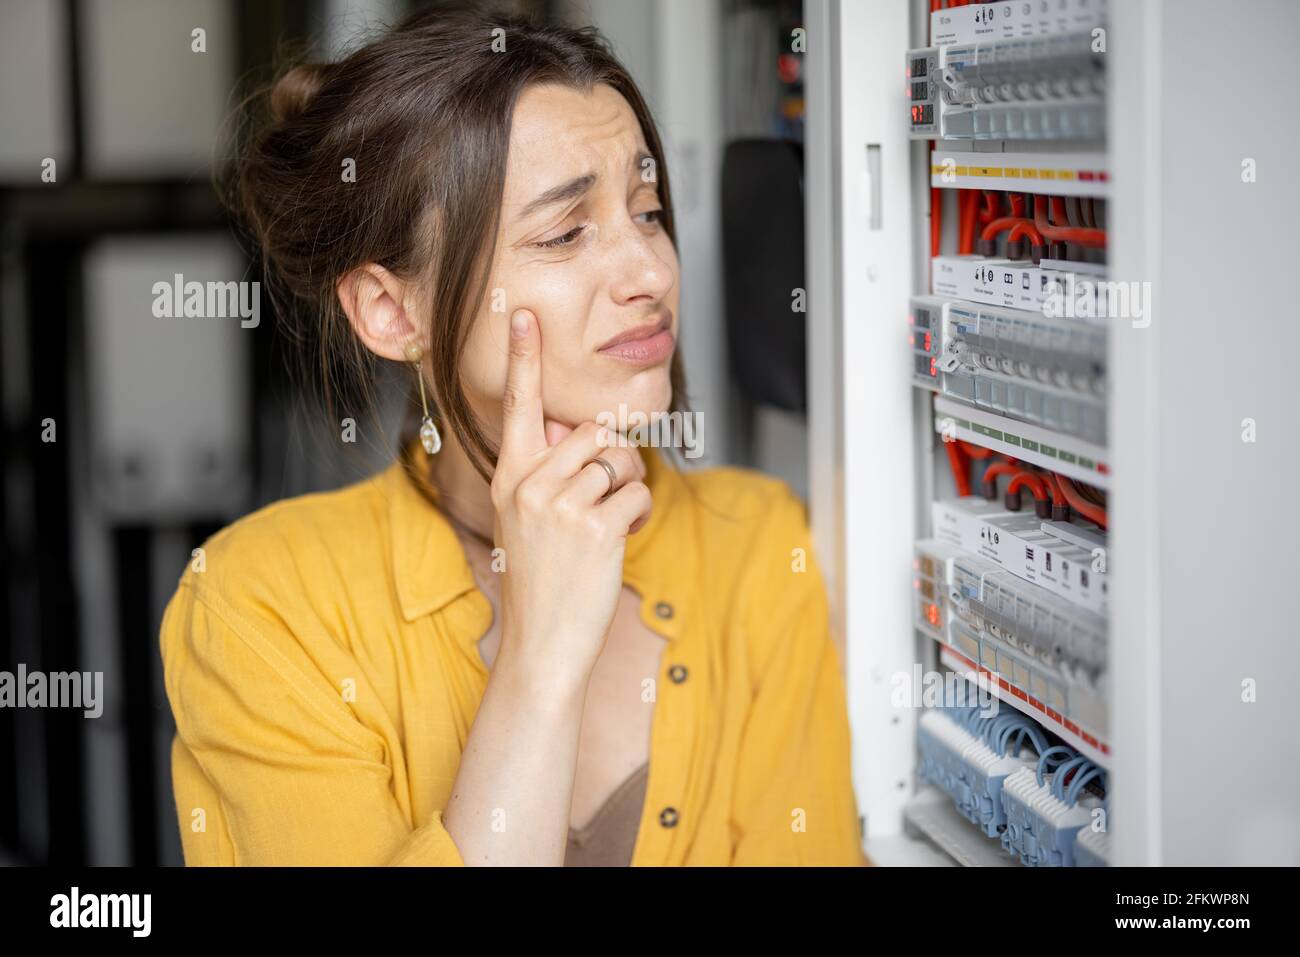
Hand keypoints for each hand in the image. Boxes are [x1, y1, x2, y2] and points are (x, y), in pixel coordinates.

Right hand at [489, 308, 652, 689]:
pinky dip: (641, 514)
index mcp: (509, 478)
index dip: (525, 359)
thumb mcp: (524, 521)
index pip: (519, 407)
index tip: (523, 314)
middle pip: (592, 430)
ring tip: (612, 521)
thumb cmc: (541, 580)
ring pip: (619, 459)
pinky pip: (638, 492)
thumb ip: (546, 474)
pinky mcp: (596, 526)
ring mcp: (560, 505)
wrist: (542, 643)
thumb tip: (582, 436)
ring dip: (628, 486)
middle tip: (609, 494)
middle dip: (614, 458)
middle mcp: (529, 484)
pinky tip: (624, 538)